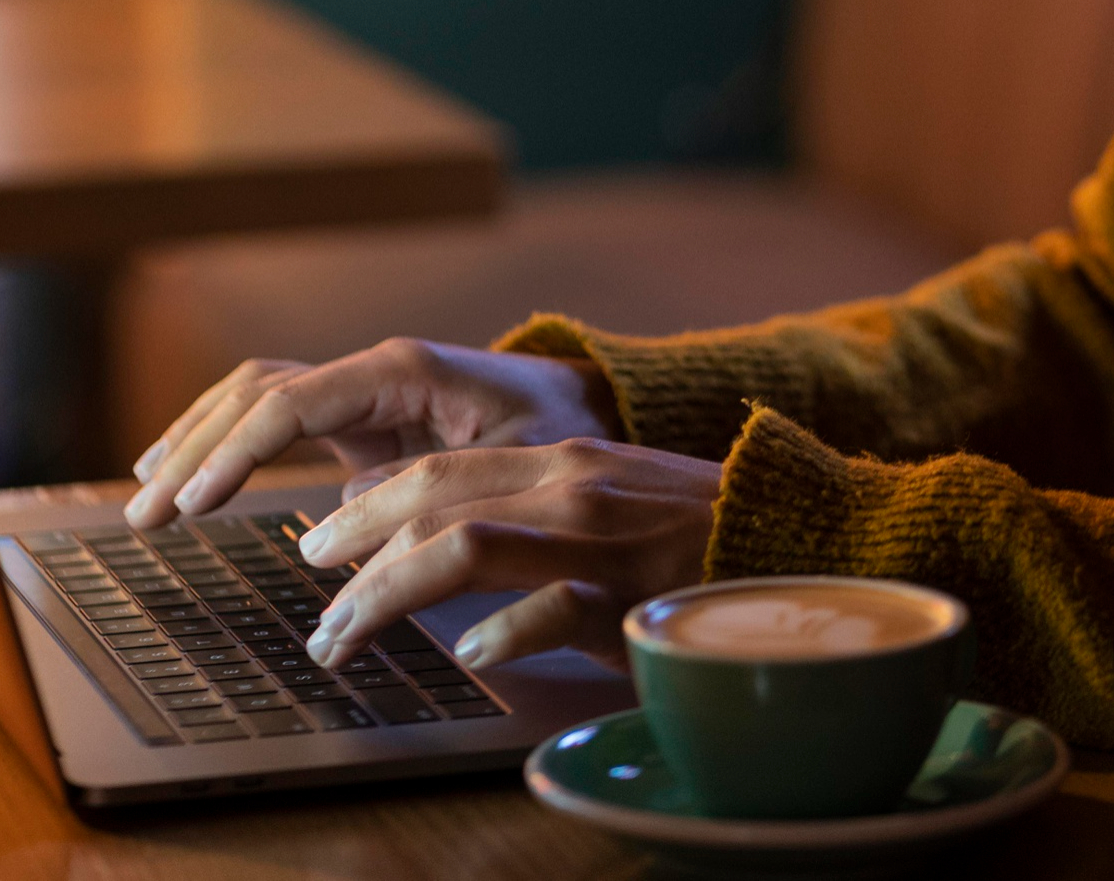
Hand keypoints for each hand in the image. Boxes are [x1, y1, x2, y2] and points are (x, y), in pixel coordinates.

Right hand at [126, 339, 622, 527]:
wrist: (596, 414)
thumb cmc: (568, 439)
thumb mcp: (520, 468)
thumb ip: (439, 496)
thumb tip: (349, 532)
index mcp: (403, 371)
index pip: (289, 403)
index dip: (232, 453)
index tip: (194, 503)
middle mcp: (371, 371)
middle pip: (254, 395)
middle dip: (194, 451)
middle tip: (146, 514)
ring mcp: (361, 392)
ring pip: (252, 399)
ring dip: (196, 442)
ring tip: (146, 495)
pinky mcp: (361, 422)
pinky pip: (273, 420)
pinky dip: (225, 444)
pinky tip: (188, 478)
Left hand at [296, 438, 720, 671]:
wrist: (802, 538)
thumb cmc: (691, 537)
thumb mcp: (601, 502)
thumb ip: (520, 507)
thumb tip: (422, 529)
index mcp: (558, 462)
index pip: (433, 469)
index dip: (360, 509)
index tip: (316, 551)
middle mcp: (570, 485)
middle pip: (429, 499)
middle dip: (350, 551)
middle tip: (311, 608)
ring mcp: (603, 538)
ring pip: (467, 545)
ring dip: (388, 593)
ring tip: (346, 638)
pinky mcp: (640, 595)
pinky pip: (559, 605)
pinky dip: (507, 628)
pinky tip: (474, 653)